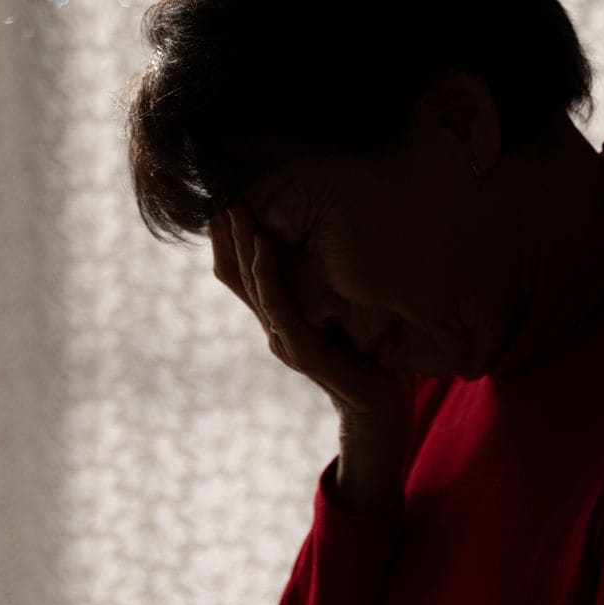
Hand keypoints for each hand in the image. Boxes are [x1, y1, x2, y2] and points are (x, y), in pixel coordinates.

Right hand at [208, 202, 413, 428]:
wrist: (382, 408)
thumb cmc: (367, 357)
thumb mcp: (343, 310)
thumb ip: (325, 287)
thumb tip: (325, 242)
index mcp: (279, 317)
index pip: (243, 274)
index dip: (230, 241)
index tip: (224, 202)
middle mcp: (275, 328)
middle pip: (240, 276)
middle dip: (230, 235)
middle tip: (221, 196)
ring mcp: (284, 341)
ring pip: (254, 286)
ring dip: (243, 246)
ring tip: (237, 211)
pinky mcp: (302, 352)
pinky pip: (279, 307)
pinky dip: (268, 274)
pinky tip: (264, 243)